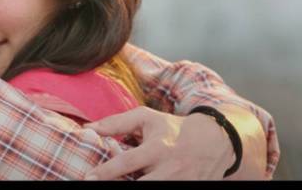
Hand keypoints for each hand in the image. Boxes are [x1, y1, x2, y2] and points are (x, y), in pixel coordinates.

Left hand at [83, 106, 234, 179]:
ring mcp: (179, 183)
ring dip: (135, 189)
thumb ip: (116, 123)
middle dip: (119, 188)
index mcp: (157, 148)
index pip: (127, 162)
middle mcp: (169, 169)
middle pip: (140, 186)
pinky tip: (138, 184)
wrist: (213, 142)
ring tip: (117, 186)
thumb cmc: (171, 128)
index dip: (106, 172)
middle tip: (96, 187)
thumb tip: (88, 128)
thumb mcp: (146, 118)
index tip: (88, 177)